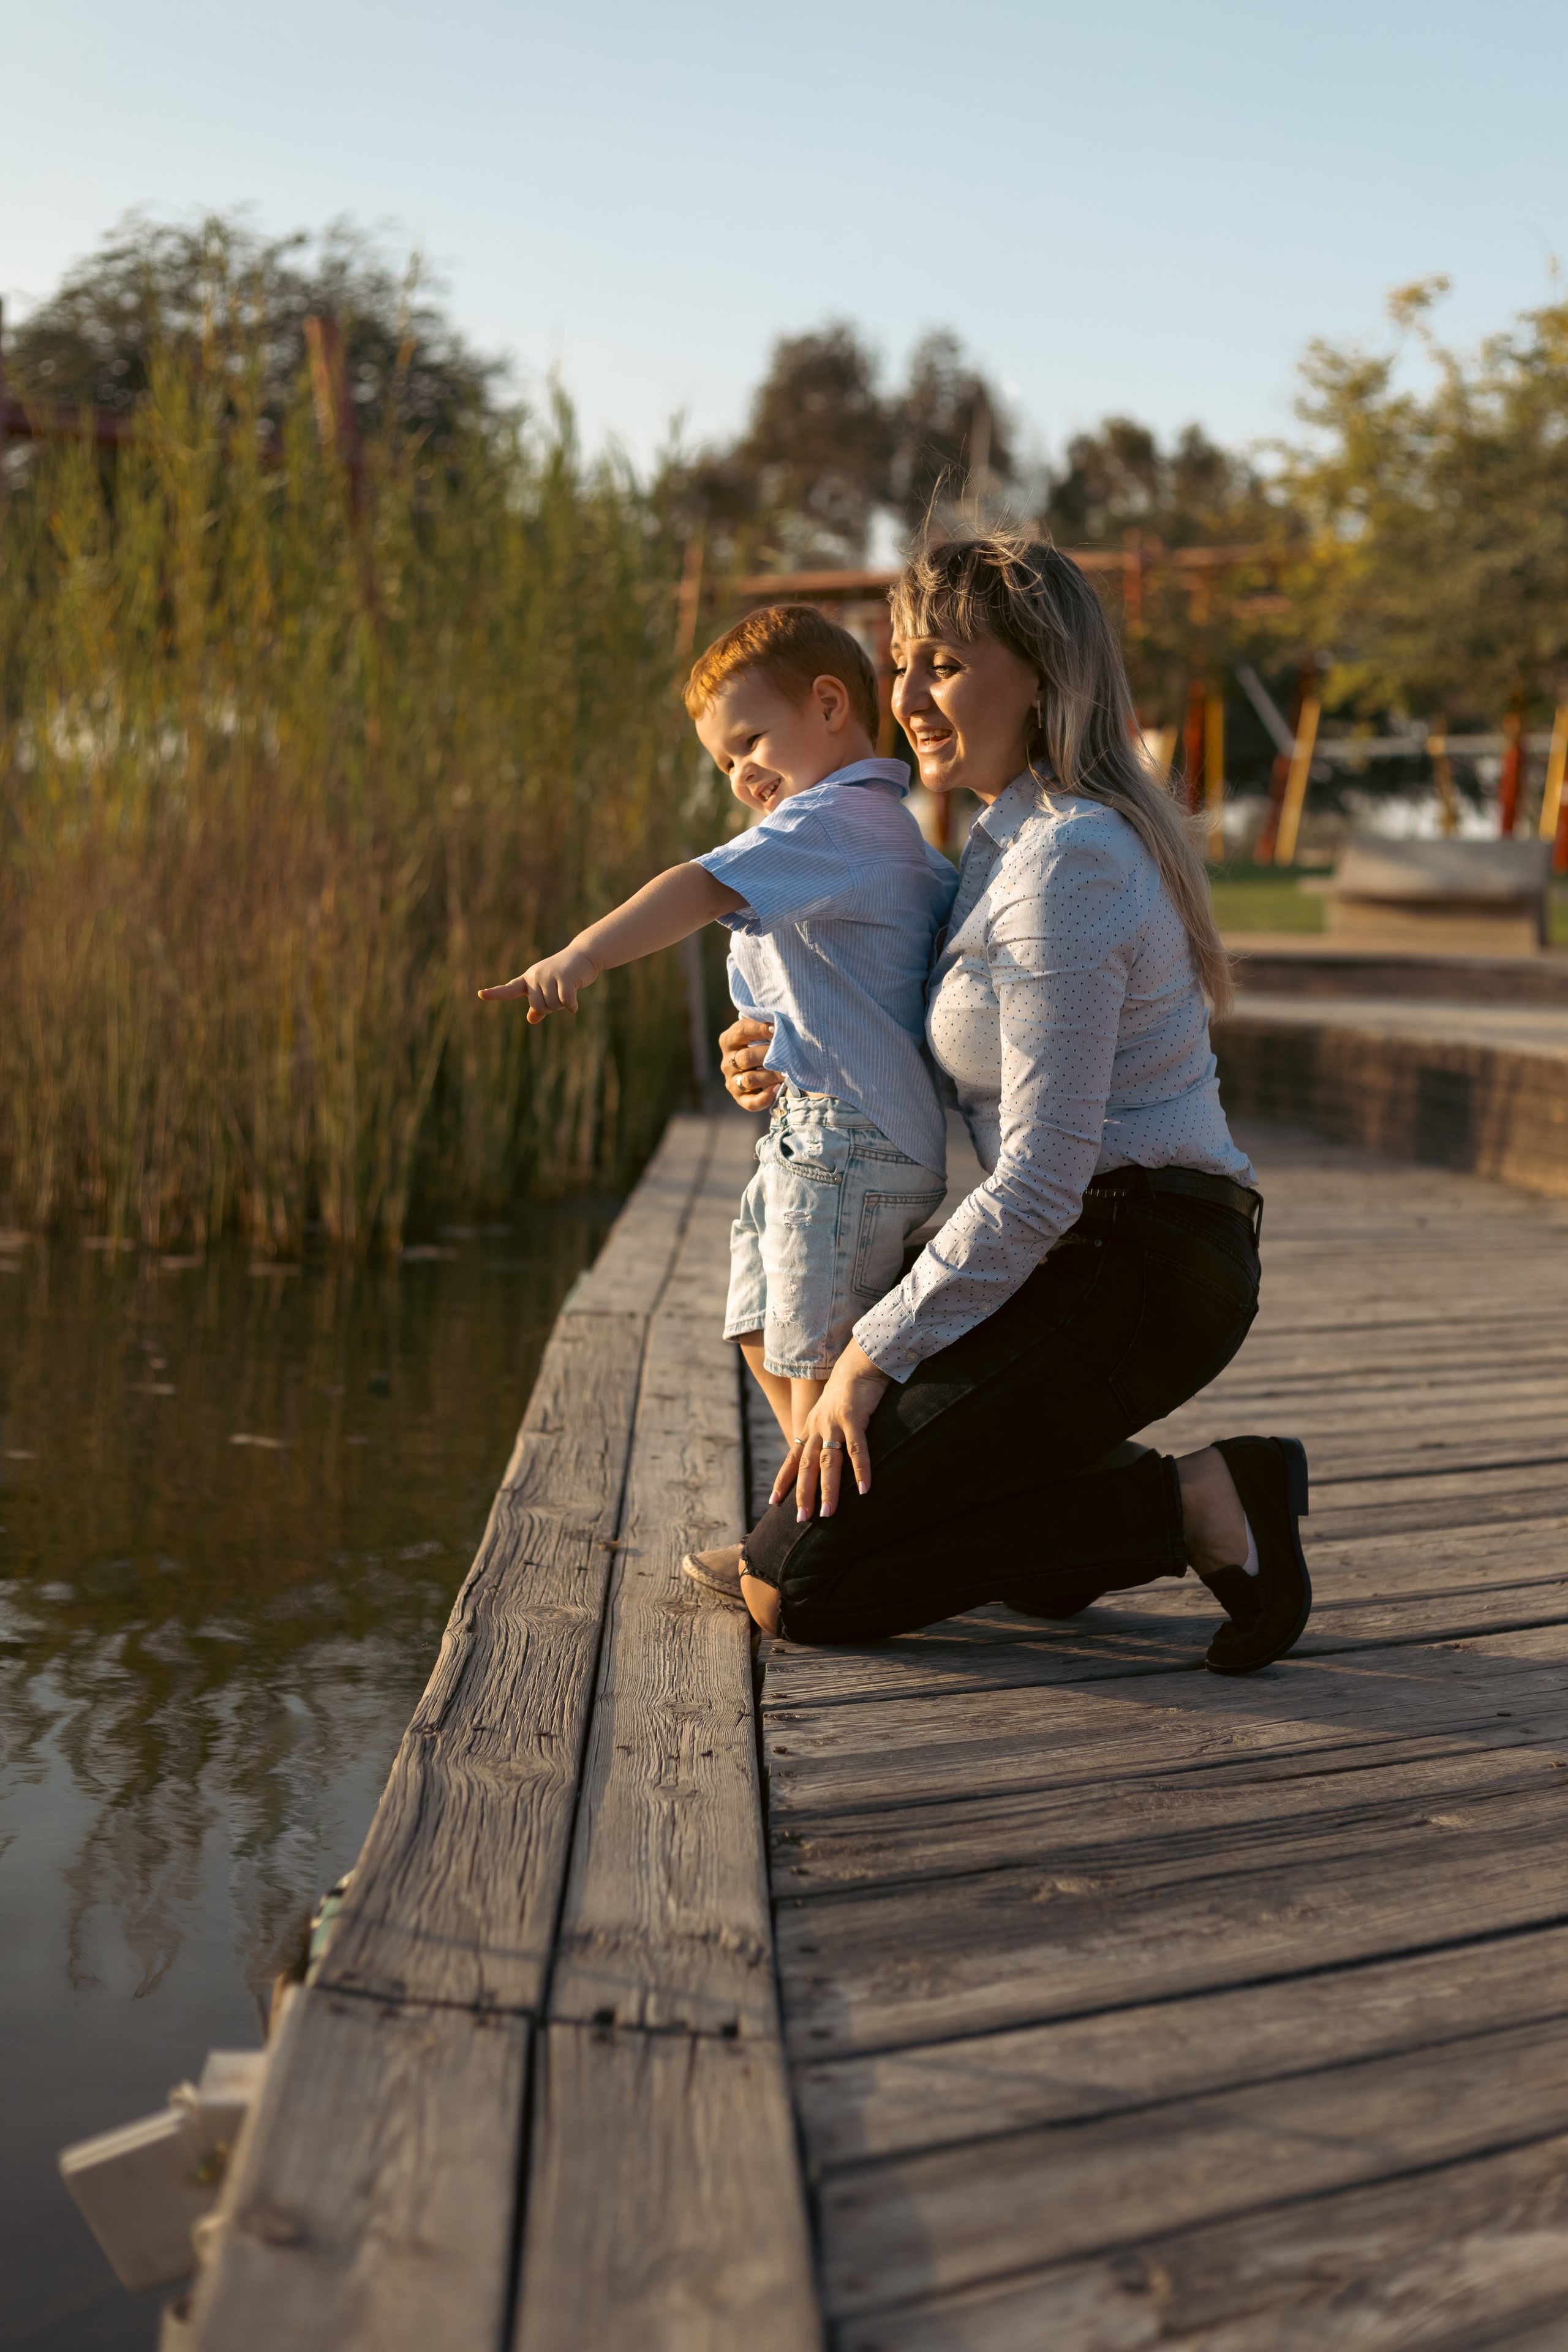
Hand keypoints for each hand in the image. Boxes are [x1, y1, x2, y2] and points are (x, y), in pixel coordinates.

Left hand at [479, 944, 599, 1022]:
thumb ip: (539, 1005)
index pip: (509, 989)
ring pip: (552, 1006)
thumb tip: (531, 1019)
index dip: (495, 993)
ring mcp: (549, 975)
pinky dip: (571, 1006)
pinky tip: (575, 1007)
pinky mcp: (564, 977)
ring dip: (563, 1005)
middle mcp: (535, 976)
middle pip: (538, 1006)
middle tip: (561, 995)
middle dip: (551, 1008)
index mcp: (529, 979)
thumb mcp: (549, 989)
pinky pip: (565, 1001)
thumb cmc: (565, 974)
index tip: (480, 994)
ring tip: (569, 991)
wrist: (584, 955)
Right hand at [718, 1014, 779, 1111]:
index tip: (777, 1028)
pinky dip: (765, 1098)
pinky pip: (750, 1102)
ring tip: (787, 1072)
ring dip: (770, 1076)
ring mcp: (731, 1081)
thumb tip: (780, 1021)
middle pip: (745, 1058)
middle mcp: (726, 1061)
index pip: (741, 1031)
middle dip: (768, 1055)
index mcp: (729, 1040)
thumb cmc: (765, 1042)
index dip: (759, 1029)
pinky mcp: (739, 1098)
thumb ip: (766, 1024)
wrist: (761, 1065)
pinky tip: (777, 1089)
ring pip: (748, 1080)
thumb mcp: (762, 1031)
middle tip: (787, 1053)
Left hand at [789, 1342, 890, 1519]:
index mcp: (810, 1427)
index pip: (792, 1458)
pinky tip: (864, 1490)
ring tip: (826, 1514)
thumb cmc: (847, 1391)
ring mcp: (834, 1424)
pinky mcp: (853, 1419)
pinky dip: (860, 1470)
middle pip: (806, 1466)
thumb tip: (823, 1452)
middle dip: (802, 1494)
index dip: (783, 1480)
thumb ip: (823, 1433)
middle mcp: (817, 1428)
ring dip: (827, 1490)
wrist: (857, 1363)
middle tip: (800, 1519)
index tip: (774, 1502)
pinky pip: (857, 1450)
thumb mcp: (828, 1413)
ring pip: (828, 1463)